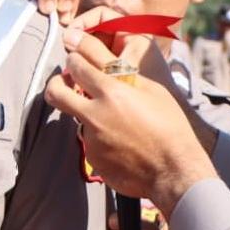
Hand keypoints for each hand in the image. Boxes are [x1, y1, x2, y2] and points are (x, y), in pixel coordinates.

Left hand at [46, 34, 217, 214]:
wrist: (174, 170)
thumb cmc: (170, 127)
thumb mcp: (152, 90)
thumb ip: (124, 77)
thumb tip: (105, 70)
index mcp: (111, 92)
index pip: (77, 65)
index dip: (74, 59)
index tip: (76, 60)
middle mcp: (95, 114)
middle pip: (56, 92)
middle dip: (56, 83)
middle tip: (65, 82)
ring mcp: (91, 139)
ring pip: (78, 119)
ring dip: (89, 115)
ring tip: (117, 123)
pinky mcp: (93, 159)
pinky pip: (91, 142)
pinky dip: (102, 139)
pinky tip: (123, 143)